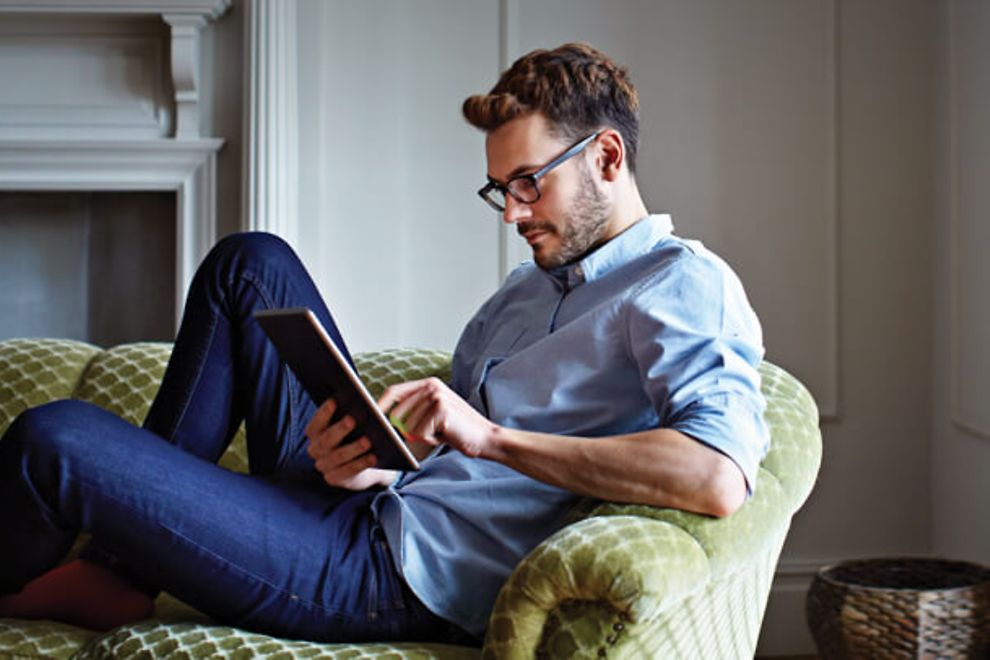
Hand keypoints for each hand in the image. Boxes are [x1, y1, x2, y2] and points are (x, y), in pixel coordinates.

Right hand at [305, 398, 396, 489]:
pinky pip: (347, 471)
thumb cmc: (357, 436)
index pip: (315, 423)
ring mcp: (324, 466)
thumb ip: (357, 412)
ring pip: (337, 457)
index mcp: (315, 434)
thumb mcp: (355, 424)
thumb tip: (375, 395)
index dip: (323, 413)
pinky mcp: (335, 479)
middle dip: (339, 429)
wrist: (364, 464)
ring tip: (368, 440)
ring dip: (353, 448)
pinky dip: (361, 464)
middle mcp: (315, 450)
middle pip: (325, 440)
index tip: (334, 400)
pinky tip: (373, 457)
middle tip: (352, 419)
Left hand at [379, 378, 496, 457]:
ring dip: (421, 436)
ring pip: (408, 425)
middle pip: (397, 411)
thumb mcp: (433, 417)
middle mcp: (431, 386)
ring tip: (440, 433)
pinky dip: (429, 440)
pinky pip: (420, 432)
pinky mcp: (441, 409)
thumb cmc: (457, 430)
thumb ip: (413, 412)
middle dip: (403, 429)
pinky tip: (445, 435)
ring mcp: (436, 395)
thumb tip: (386, 420)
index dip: (380, 405)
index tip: (370, 418)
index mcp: (428, 384)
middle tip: (426, 435)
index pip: (394, 391)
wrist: (486, 437)